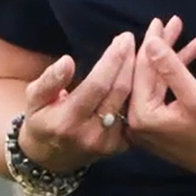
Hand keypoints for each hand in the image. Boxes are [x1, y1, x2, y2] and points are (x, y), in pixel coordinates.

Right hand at [19, 18, 195, 175]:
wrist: (51, 158)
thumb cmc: (41, 119)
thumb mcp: (34, 99)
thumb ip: (50, 80)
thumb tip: (68, 61)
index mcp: (69, 120)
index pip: (97, 85)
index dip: (113, 61)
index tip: (124, 38)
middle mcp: (92, 134)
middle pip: (120, 92)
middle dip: (133, 62)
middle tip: (146, 36)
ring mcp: (109, 143)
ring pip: (133, 102)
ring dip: (150, 74)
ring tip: (162, 47)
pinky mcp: (120, 147)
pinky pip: (135, 113)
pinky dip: (151, 93)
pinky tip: (161, 71)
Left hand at [124, 16, 195, 187]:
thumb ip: (172, 68)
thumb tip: (150, 41)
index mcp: (141, 116)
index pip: (141, 71)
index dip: (152, 43)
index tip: (159, 20)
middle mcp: (136, 122)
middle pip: (146, 75)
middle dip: (161, 47)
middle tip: (172, 22)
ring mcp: (146, 125)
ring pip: (156, 81)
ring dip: (171, 58)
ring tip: (184, 33)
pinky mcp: (158, 125)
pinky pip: (163, 93)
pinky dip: (176, 75)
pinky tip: (191, 54)